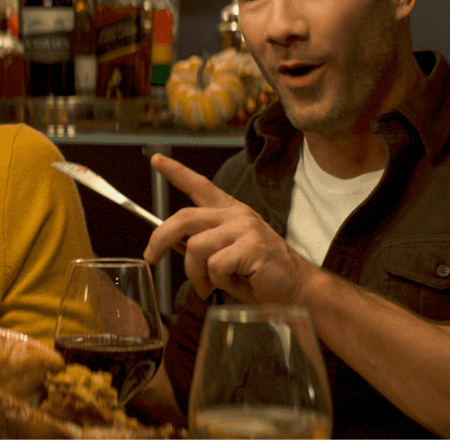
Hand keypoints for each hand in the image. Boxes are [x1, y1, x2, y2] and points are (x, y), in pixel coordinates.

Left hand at [143, 154, 317, 302]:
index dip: (176, 172)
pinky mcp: (252, 247)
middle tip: (151, 258)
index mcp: (231, 212)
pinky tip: (234, 284)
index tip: (156, 160)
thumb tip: (171, 242)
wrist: (298, 289)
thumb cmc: (261, 275)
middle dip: (159, 239)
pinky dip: (216, 283)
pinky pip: (215, 266)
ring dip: (195, 274)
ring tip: (208, 286)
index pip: (200, 186)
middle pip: (184, 218)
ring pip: (195, 247)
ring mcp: (245, 228)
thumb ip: (201, 245)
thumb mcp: (226, 256)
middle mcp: (237, 215)